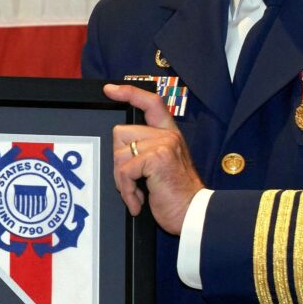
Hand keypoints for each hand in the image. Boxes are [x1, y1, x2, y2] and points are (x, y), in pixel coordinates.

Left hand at [102, 84, 203, 235]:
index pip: (150, 103)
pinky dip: (127, 191)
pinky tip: (139, 201)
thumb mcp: (162, 166)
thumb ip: (146, 150)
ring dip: (122, 180)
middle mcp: (168, 135)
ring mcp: (164, 145)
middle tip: (133, 182)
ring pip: (119, 154)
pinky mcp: (157, 159)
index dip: (129, 93)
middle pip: (120, 134)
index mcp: (169, 134)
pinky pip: (124, 171)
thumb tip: (120, 148)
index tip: (110, 90)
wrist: (193, 214)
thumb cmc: (175, 195)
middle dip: (119, 162)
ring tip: (139, 192)